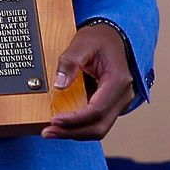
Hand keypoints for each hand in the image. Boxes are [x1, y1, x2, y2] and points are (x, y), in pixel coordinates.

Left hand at [43, 21, 134, 139]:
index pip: (97, 110)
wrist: (111, 36)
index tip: (54, 120)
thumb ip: (70, 62)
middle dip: (72, 132)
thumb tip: (59, 84)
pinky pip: (96, 121)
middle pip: (100, 126)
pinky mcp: (109, 104)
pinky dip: (78, 126)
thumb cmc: (98, 39)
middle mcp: (122, 95)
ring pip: (99, 128)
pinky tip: (60, 125)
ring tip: (50, 131)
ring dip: (74, 133)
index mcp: (118, 81)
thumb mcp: (82, 43)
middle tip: (47, 132)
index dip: (75, 119)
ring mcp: (118, 102)